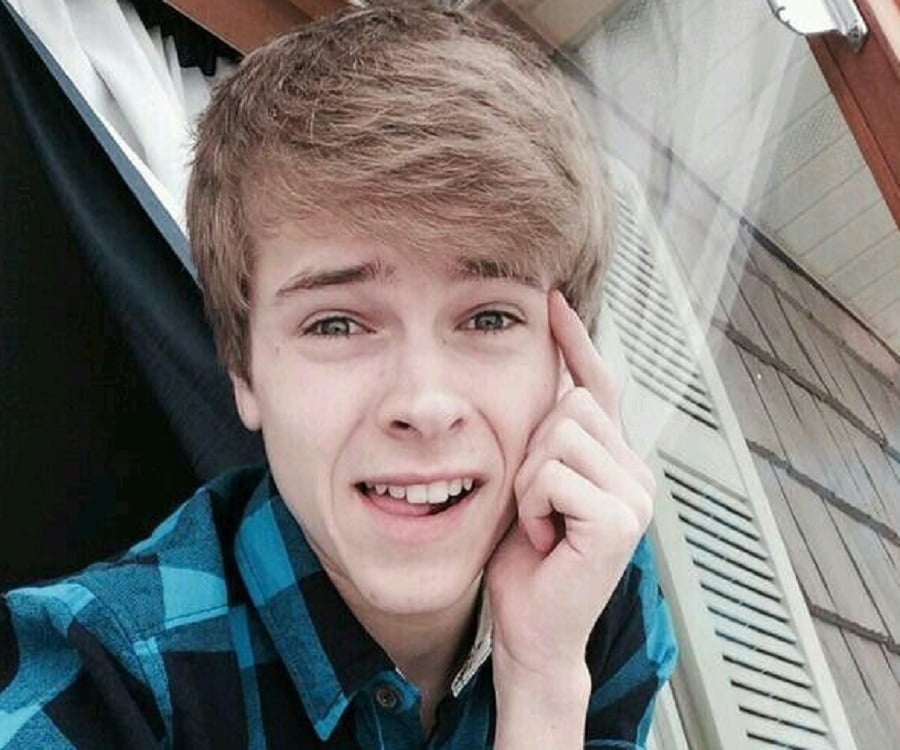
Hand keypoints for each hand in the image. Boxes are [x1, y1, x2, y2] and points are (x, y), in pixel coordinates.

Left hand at [486, 290, 655, 684]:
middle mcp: (635, 471)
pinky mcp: (621, 519)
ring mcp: (636, 494)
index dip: (574, 341)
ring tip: (540, 523)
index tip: (552, 301)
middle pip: (571, 403)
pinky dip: (533, 506)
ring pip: (560, 434)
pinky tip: (545, 539)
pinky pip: (552, 474)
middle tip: (536, 507)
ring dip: (530, 483)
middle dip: (533, 451)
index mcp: (615, 460)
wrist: (531, 628)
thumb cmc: (526, 560)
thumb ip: (545, 437)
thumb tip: (543, 378)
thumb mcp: (530, 485)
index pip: (598, 385)